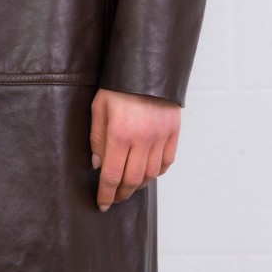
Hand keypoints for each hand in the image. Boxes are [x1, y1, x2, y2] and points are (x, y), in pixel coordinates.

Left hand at [89, 87, 180, 210]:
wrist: (147, 66)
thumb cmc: (118, 85)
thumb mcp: (99, 107)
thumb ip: (98, 138)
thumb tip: (98, 165)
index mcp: (120, 134)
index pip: (112, 175)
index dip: (106, 194)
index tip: (102, 204)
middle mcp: (142, 139)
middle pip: (132, 179)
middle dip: (121, 193)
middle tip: (114, 199)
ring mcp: (160, 136)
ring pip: (151, 174)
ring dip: (139, 184)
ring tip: (129, 186)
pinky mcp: (173, 131)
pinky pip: (167, 161)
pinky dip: (157, 172)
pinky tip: (148, 173)